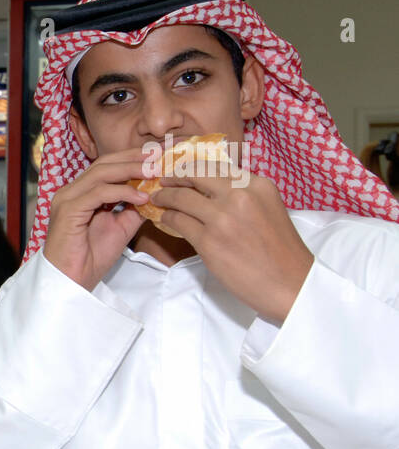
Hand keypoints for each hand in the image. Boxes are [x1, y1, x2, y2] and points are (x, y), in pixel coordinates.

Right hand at [42, 149, 148, 290]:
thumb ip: (133, 208)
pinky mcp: (68, 210)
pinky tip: (141, 198)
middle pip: (104, 163)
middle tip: (159, 157)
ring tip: (154, 172)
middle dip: (133, 158)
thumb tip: (154, 193)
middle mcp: (71, 191)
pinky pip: (99, 193)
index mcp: (80, 193)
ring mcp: (67, 198)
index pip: (106, 166)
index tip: (157, 158)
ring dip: (131, 170)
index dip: (131, 159)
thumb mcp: (121, 227)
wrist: (73, 281)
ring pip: (101, 173)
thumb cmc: (91, 258)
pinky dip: (123, 192)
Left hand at [151, 169, 312, 323]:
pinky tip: (165, 218)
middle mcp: (239, 196)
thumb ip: (244, 193)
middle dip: (174, 177)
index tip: (180, 170)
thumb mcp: (268, 207)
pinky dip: (167, 217)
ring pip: (180, 198)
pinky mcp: (208, 241)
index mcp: (257, 185)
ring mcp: (222, 218)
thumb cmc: (279, 250)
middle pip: (194, 175)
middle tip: (163, 182)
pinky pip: (177, 221)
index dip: (192, 167)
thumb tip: (212, 187)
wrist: (289, 282)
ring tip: (158, 200)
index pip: (215, 166)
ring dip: (165, 198)